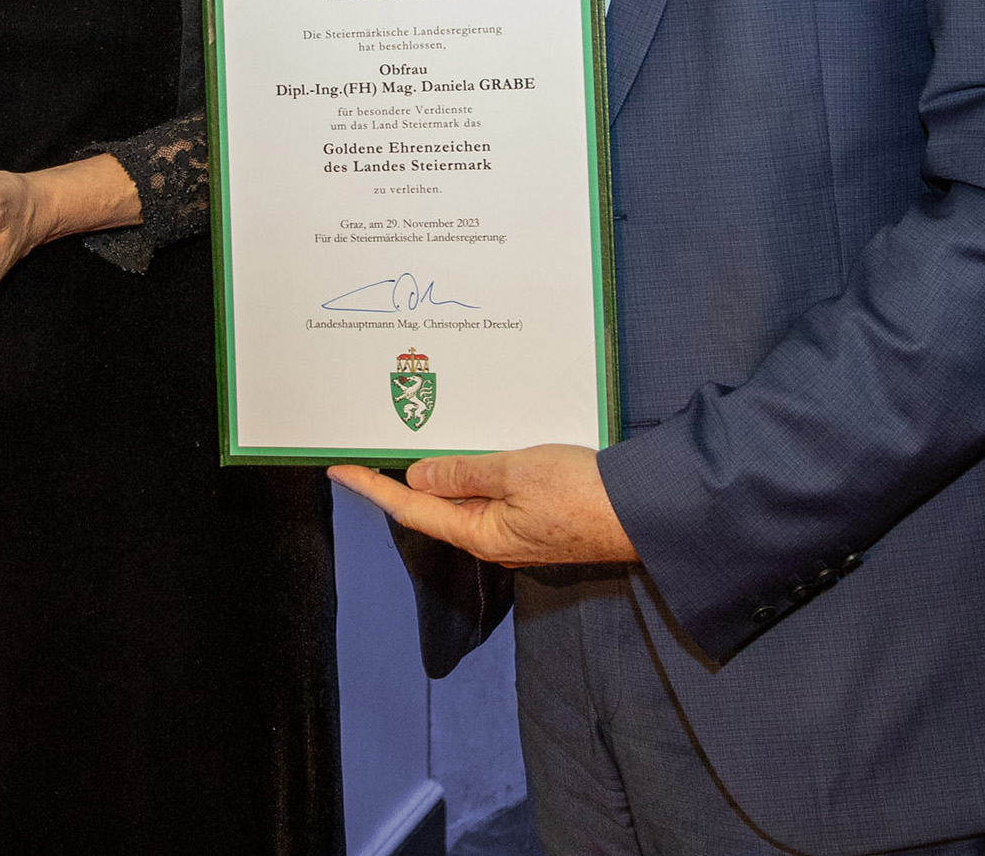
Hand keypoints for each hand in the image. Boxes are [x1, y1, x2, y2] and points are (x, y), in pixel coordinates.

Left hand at [329, 444, 637, 566]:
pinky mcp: (538, 521)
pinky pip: (493, 497)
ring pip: (465, 501)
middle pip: (435, 508)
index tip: (338, 469)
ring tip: (414, 444)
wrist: (646, 514)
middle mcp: (492, 540)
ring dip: (440, 475)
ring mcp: (516, 533)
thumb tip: (417, 477)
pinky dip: (474, 475)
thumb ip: (464, 474)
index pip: (410, 508)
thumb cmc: (582, 494)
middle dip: (402, 480)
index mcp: (479, 534)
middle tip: (371, 447)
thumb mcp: (515, 472)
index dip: (372, 488)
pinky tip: (471, 455)